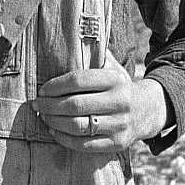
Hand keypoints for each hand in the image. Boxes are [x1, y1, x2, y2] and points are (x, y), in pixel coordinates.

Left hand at [33, 51, 168, 152]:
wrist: (148, 110)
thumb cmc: (118, 86)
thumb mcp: (112, 67)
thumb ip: (93, 55)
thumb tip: (68, 39)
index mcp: (116, 79)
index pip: (78, 80)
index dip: (55, 86)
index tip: (42, 90)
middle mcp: (120, 102)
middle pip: (75, 105)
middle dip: (50, 105)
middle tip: (36, 104)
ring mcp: (119, 125)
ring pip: (78, 126)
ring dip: (54, 122)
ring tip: (43, 116)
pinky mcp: (117, 144)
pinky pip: (84, 145)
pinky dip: (64, 139)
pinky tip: (54, 131)